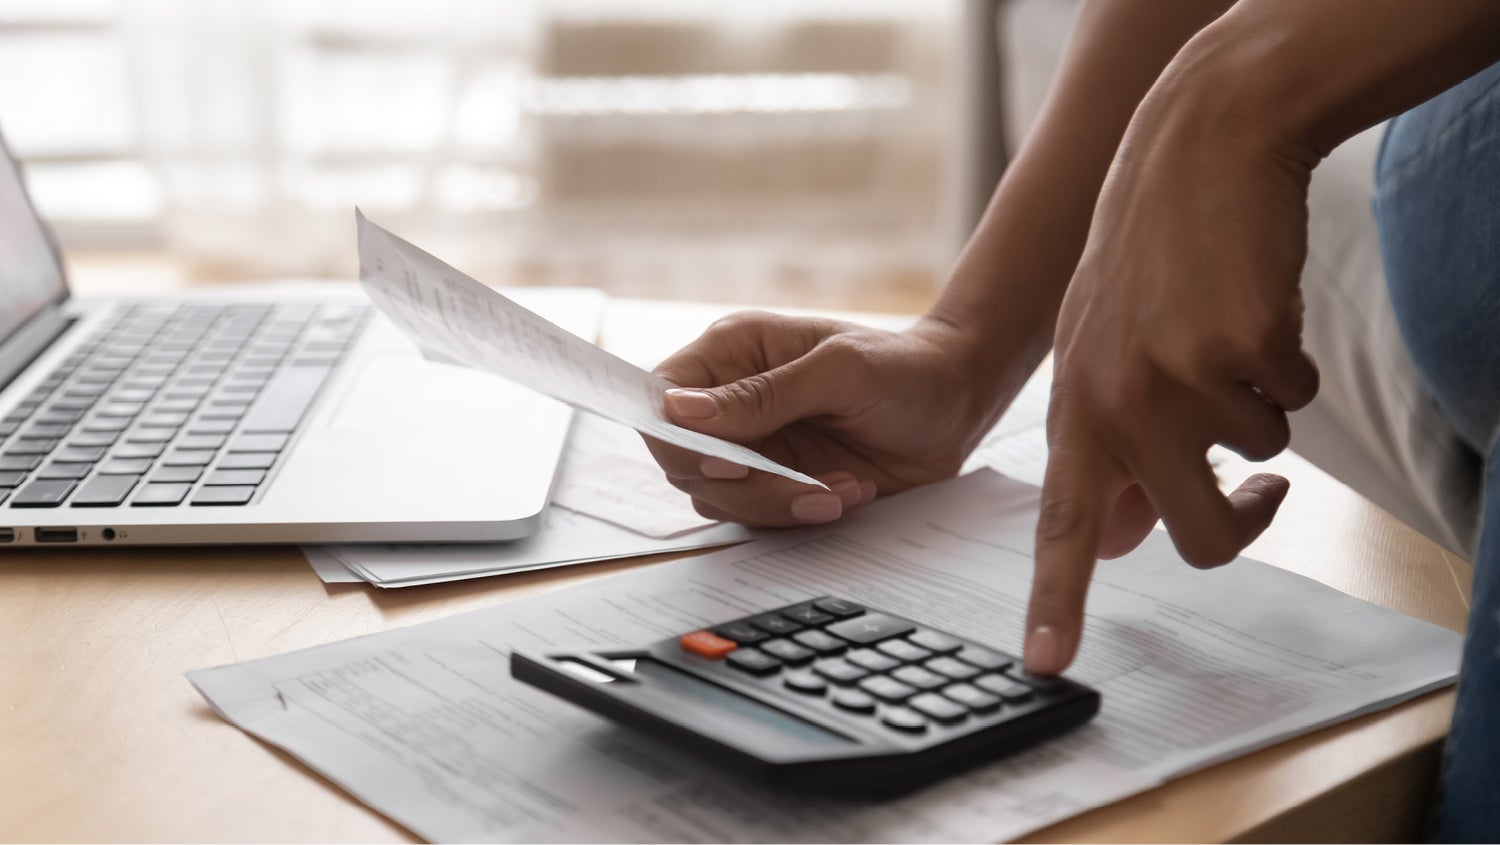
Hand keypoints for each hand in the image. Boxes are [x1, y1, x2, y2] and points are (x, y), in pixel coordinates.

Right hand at [648, 311, 1006, 525]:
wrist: (956, 407)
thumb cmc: (902, 369)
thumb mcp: (839, 370)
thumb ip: (761, 394)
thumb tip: (679, 411)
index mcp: (731, 353)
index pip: (662, 399)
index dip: (677, 440)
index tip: (726, 464)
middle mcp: (730, 402)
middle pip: (683, 460)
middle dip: (744, 485)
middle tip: (802, 484)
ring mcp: (752, 447)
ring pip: (718, 499)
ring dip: (780, 504)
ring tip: (842, 487)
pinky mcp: (776, 484)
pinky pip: (760, 518)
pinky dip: (803, 515)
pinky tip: (849, 492)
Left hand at [1023, 111, 1319, 674]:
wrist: (1194, 151)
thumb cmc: (1148, 261)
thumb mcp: (1101, 353)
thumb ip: (1109, 445)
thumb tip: (1128, 538)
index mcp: (1075, 413)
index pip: (1061, 526)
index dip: (1057, 600)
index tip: (1046, 663)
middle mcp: (1117, 405)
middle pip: (1199, 538)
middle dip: (1243, 522)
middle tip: (1262, 489)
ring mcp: (1179, 378)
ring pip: (1260, 459)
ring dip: (1260, 411)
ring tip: (1224, 335)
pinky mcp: (1244, 348)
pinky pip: (1296, 401)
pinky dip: (1288, 366)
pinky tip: (1251, 307)